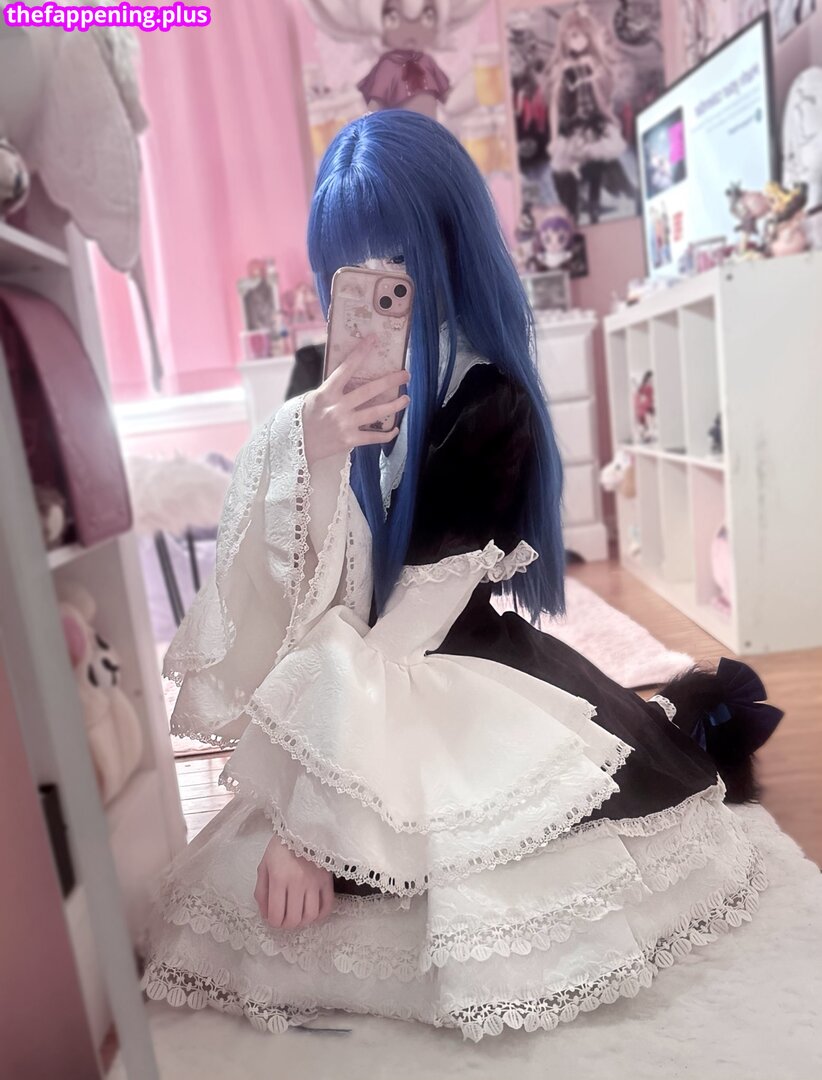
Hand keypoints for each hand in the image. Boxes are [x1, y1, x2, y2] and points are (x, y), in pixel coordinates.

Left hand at [254, 834, 334, 930]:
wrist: (303, 829)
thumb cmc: (280, 848)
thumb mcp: (263, 866)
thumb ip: (261, 892)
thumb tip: (266, 914)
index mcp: (278, 879)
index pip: (276, 914)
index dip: (273, 923)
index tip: (273, 919)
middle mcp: (297, 883)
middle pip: (294, 919)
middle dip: (287, 925)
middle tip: (285, 919)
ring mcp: (314, 882)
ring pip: (310, 915)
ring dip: (303, 922)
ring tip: (298, 916)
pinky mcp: (327, 880)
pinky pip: (327, 905)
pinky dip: (320, 915)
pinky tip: (313, 912)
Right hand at [302, 334, 410, 465]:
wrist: (297, 446)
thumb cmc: (306, 418)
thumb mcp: (314, 398)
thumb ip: (332, 388)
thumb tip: (350, 373)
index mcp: (327, 393)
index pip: (346, 368)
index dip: (360, 353)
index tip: (373, 339)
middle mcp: (338, 407)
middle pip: (369, 391)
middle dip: (390, 381)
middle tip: (406, 375)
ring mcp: (345, 424)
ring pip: (376, 412)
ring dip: (394, 405)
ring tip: (406, 399)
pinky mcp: (350, 440)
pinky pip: (374, 437)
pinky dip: (387, 434)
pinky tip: (395, 428)